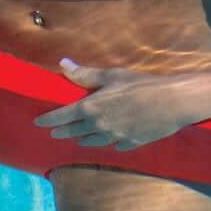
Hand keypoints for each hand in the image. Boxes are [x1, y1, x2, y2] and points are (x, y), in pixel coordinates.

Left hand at [32, 60, 210, 149]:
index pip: (60, 117)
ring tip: (77, 139)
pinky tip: (109, 142)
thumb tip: (63, 64)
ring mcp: (115, 137)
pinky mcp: (131, 143)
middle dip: (62, 132)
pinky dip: (109, 143)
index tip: (37, 123)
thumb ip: (85, 74)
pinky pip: (115, 145)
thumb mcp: (111, 75)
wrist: (173, 102)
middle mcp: (99, 126)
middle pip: (74, 132)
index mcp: (90, 108)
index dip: (47, 120)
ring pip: (92, 141)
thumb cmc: (141, 85)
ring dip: (82, 140)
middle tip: (54, 132)